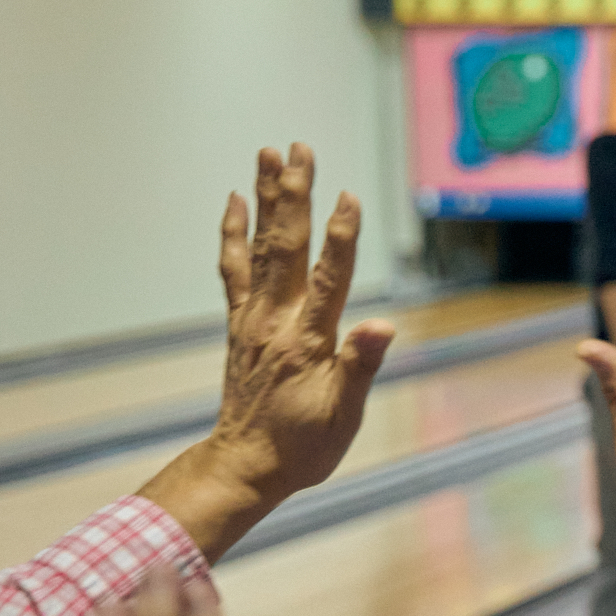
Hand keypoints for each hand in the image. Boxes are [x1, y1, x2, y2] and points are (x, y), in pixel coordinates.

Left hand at [139, 144, 394, 559]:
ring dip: (264, 199)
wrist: (245, 466)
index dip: (341, 236)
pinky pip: (233, 268)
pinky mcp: (240, 323)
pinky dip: (233, 233)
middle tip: (298, 148)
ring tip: (267, 155)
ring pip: (259, 246)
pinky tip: (235, 203)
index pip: (328, 277)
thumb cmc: (303, 446)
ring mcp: (253, 318)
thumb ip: (360, 366)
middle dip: (293, 195)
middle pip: (285, 245)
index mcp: (307, 340)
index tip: (347, 196)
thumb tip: (382, 326)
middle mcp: (275, 320)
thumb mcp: (343, 415)